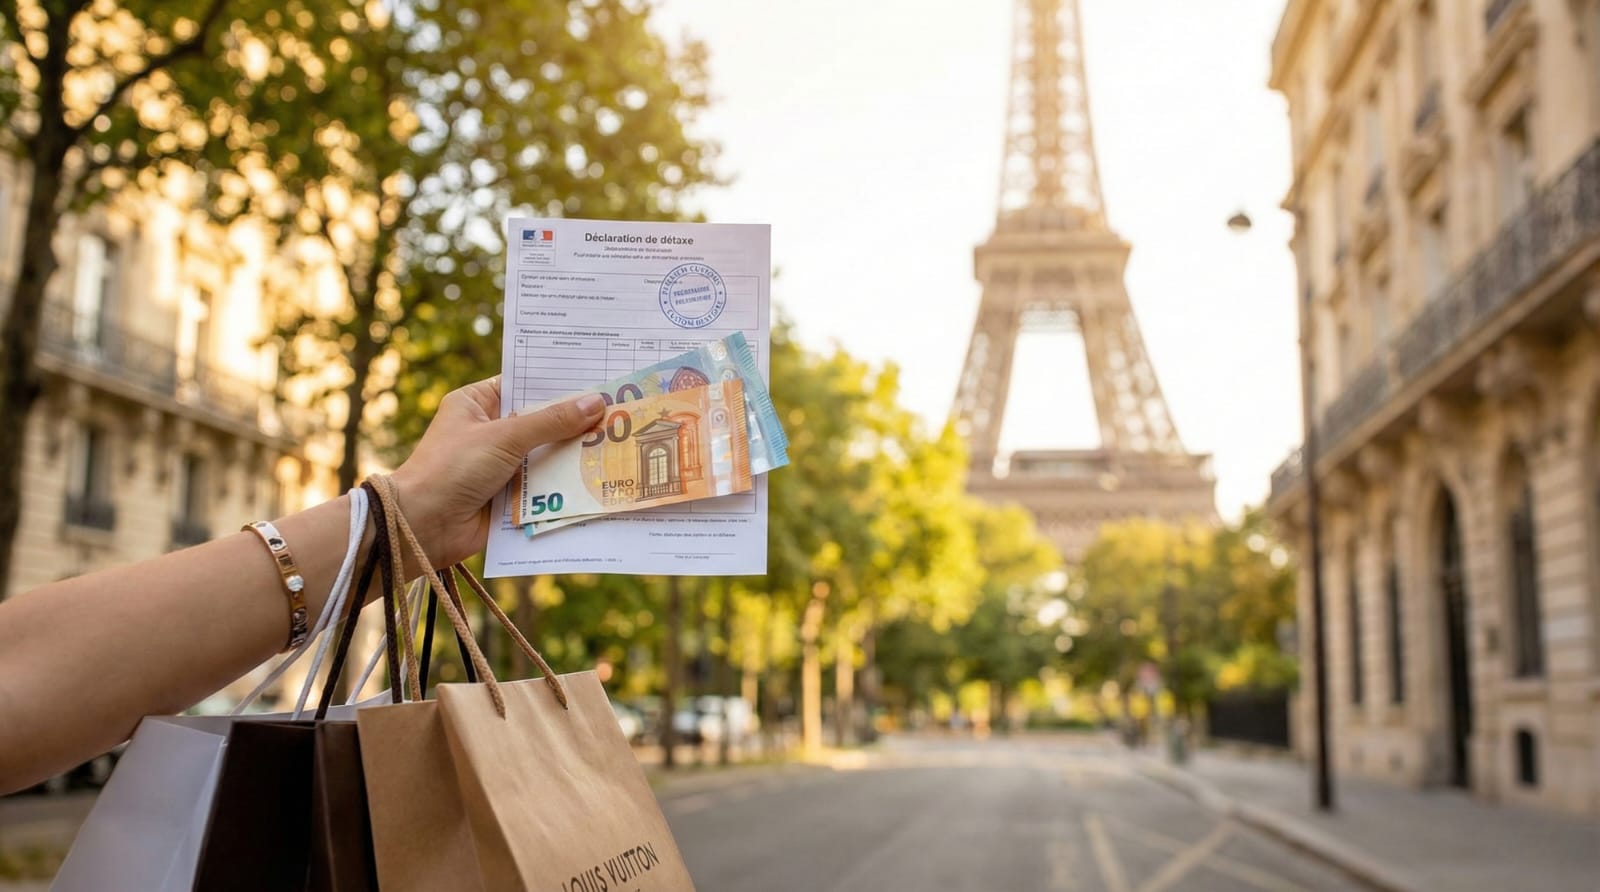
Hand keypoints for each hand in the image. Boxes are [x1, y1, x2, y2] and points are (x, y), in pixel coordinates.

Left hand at [390, 377, 603, 567]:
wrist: (423, 526)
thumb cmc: (452, 468)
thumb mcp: (504, 436)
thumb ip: (551, 421)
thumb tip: (595, 404)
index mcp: (477, 403)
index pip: (524, 384)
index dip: (558, 383)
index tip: (597, 377)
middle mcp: (490, 431)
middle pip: (541, 421)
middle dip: (574, 421)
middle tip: (619, 410)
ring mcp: (500, 465)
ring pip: (546, 454)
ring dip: (574, 454)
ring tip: (619, 442)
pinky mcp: (509, 496)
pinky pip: (543, 486)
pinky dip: (565, 485)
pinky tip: (600, 478)